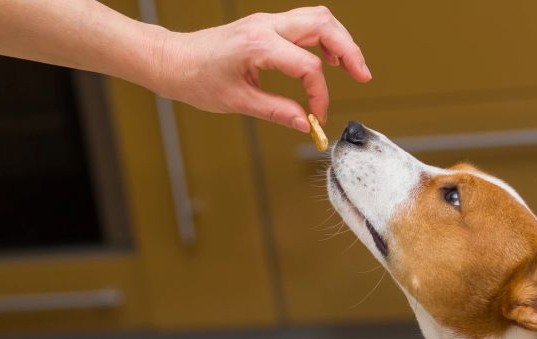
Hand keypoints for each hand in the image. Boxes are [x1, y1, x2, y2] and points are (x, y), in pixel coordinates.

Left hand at [148, 6, 370, 131]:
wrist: (173, 60)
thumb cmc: (196, 78)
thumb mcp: (237, 102)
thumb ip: (276, 111)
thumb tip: (305, 123)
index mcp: (259, 45)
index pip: (308, 67)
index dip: (320, 95)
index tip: (317, 115)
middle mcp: (266, 26)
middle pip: (324, 26)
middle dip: (349, 50)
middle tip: (363, 75)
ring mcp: (267, 21)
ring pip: (318, 18)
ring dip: (340, 40)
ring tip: (352, 67)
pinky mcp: (267, 25)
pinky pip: (305, 23)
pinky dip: (324, 37)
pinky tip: (330, 58)